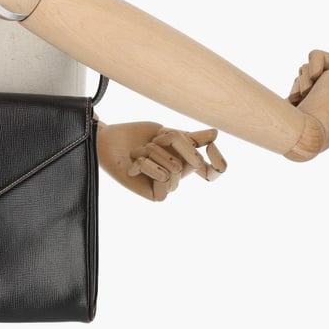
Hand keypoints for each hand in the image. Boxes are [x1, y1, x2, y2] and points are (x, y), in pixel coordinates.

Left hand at [96, 120, 226, 201]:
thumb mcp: (165, 133)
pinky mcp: (156, 196)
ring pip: (175, 168)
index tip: (212, 145)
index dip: (219, 161)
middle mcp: (180, 177)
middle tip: (152, 140)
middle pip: (193, 159)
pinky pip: (162, 176)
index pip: (213, 170)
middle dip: (171, 142)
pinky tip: (134, 165)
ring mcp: (168, 187)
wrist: (110, 141)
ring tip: (139, 153)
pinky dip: (146, 164)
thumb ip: (189, 138)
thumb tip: (216, 133)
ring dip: (154, 152)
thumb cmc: (136, 137)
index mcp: (185, 161)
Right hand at [288, 49, 328, 150]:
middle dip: (311, 74)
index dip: (322, 60)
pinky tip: (296, 106)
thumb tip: (314, 85)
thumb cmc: (324, 104)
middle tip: (309, 88)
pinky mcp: (318, 118)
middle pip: (324, 72)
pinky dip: (298, 95)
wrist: (307, 137)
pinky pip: (305, 96)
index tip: (315, 73)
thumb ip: (323, 69)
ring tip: (302, 99)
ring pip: (311, 81)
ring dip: (302, 84)